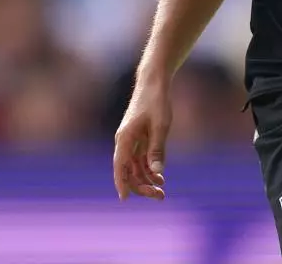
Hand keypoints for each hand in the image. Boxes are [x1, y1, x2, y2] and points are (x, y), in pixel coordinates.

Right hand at [112, 72, 171, 200]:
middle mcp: (124, 142)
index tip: (125, 199)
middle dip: (141, 186)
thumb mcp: (161, 126)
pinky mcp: (138, 139)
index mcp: (125, 138)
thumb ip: (157, 150)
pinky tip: (160, 178)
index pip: (120, 166)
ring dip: (146, 181)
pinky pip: (140, 160)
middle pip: (128, 171)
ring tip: (162, 192)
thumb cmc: (156, 102)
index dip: (121, 183)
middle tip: (160, 197)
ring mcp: (131, 141)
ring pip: (134, 168)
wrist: (154, 83)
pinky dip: (149, 170)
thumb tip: (157, 173)